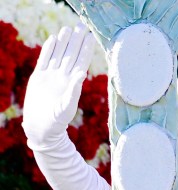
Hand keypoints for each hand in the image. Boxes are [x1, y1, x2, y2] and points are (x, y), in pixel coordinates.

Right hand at [22, 23, 95, 147]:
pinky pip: (44, 60)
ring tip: (68, 29)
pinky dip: (49, 50)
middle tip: (82, 26)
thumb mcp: (67, 106)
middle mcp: (63, 77)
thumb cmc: (57, 121)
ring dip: (63, 42)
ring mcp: (51, 76)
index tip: (91, 37)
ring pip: (58, 55)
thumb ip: (74, 90)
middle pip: (71, 55)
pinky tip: (53, 39)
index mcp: (72, 82)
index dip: (86, 49)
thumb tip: (83, 73)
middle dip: (76, 41)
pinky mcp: (38, 78)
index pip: (81, 62)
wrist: (42, 128)